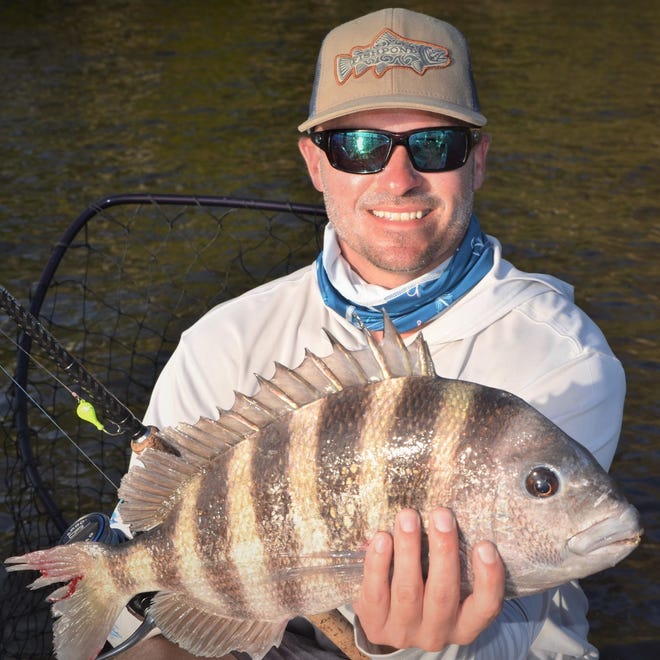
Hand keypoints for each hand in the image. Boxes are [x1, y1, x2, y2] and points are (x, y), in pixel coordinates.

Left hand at [352, 507, 504, 651]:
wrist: (385, 624)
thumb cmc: (424, 590)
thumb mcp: (444, 586)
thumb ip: (451, 561)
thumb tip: (450, 514)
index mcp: (464, 625)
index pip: (485, 607)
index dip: (489, 578)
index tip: (485, 545)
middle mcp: (437, 633)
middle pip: (443, 593)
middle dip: (443, 550)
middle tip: (441, 514)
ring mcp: (404, 631)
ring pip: (408, 590)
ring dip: (409, 549)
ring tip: (408, 517)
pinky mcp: (375, 624)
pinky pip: (376, 592)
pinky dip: (379, 563)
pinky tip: (382, 538)